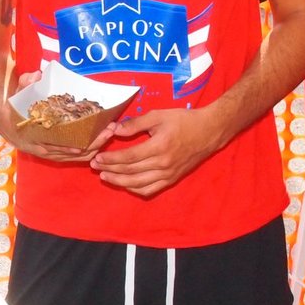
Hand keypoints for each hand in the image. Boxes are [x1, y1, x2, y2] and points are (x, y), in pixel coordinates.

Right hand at [6, 70, 111, 162]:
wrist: (6, 121)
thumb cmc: (15, 107)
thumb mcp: (18, 94)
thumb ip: (26, 84)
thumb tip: (36, 75)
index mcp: (31, 135)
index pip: (52, 144)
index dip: (67, 146)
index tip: (82, 144)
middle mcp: (40, 148)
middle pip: (69, 152)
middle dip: (91, 143)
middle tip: (108, 131)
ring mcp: (48, 153)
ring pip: (74, 156)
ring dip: (94, 147)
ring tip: (110, 134)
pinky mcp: (53, 154)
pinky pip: (73, 158)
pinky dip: (87, 153)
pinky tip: (101, 144)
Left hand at [89, 106, 223, 196]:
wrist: (209, 131)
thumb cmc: (183, 120)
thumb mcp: (159, 115)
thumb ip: (135, 123)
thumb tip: (115, 130)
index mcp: (159, 146)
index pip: (128, 157)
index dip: (110, 159)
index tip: (97, 157)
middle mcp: (163, 163)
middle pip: (130, 171)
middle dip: (110, 170)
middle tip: (94, 166)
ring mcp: (168, 174)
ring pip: (138, 184)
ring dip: (118, 182)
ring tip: (104, 177)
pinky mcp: (172, 179)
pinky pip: (150, 189)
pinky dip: (135, 189)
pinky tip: (124, 184)